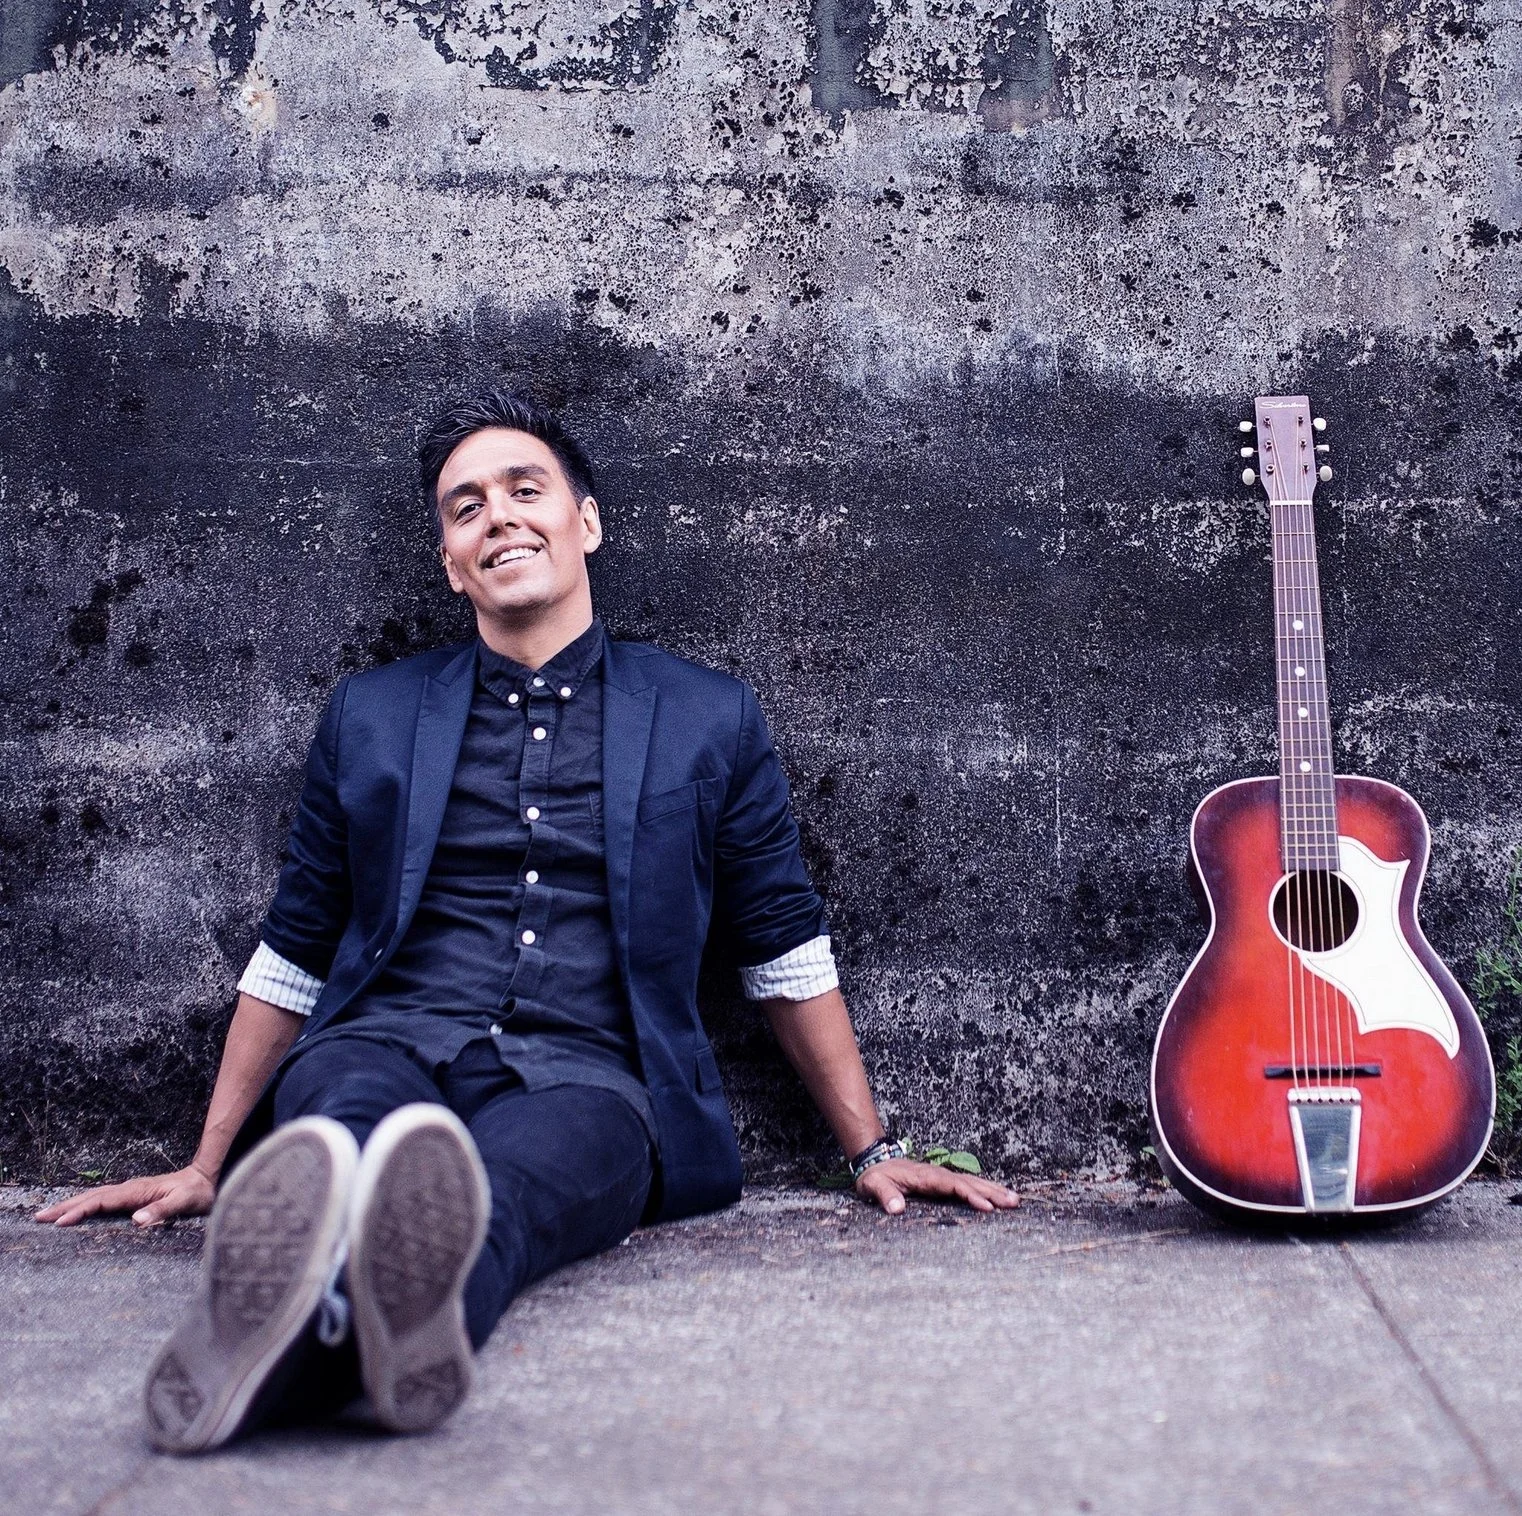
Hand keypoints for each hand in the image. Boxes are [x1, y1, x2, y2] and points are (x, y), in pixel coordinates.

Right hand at [33, 1164, 216, 1227]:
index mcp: (137, 1191)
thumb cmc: (197, 1192)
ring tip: (50, 1214)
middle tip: (40, 1217)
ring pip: (95, 1196)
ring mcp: (130, 1191)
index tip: (61, 1222)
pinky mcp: (133, 1195)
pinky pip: (103, 1199)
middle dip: (66, 1207)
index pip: (102, 1201)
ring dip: (72, 1204)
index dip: (81, 1211)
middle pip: (92, 1197)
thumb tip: (137, 1220)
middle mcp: (130, 1189)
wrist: (206, 1178)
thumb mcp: (185, 1203)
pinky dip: (85, 1204)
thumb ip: (163, 1210)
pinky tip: (78, 1210)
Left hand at [854, 1158, 1018, 1216]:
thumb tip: (896, 1209)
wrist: (874, 1161)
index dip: (969, 1195)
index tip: (986, 1206)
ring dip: (992, 1189)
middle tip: (1013, 1202)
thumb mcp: (873, 1185)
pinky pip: (967, 1184)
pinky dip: (984, 1189)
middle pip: (968, 1182)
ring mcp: (941, 1177)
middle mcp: (937, 1174)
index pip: (951, 1186)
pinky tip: (997, 1196)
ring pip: (971, 1181)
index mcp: (924, 1177)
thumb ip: (884, 1195)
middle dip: (991, 1192)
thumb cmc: (875, 1176)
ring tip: (1014, 1199)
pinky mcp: (942, 1182)